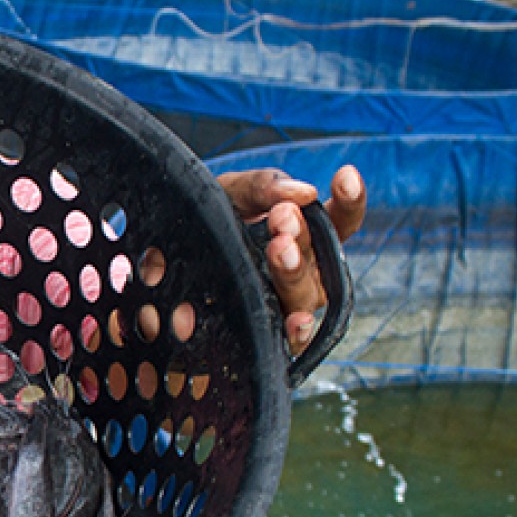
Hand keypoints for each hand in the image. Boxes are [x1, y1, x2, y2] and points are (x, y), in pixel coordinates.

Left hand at [217, 165, 365, 352]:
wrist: (167, 257)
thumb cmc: (210, 221)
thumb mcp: (230, 193)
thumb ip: (263, 187)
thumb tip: (304, 192)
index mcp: (306, 235)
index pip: (340, 220)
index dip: (349, 200)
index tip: (345, 175)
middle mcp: (304, 272)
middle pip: (321, 260)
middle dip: (304, 236)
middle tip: (283, 216)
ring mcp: (286, 303)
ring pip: (305, 296)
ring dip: (295, 273)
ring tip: (279, 249)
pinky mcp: (265, 333)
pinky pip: (289, 341)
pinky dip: (297, 333)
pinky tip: (298, 321)